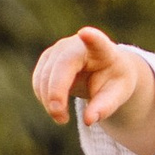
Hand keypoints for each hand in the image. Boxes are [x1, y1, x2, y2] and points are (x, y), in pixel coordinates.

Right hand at [31, 25, 154, 153]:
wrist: (105, 69)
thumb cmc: (113, 80)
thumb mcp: (117, 95)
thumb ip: (105, 107)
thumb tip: (89, 120)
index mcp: (102, 50)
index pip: (97, 42)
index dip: (92, 38)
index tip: (85, 33)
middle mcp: (77, 45)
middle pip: (61, 67)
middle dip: (56, 94)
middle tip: (62, 120)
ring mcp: (59, 49)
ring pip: (44, 76)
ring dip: (49, 101)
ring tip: (63, 119)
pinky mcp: (47, 58)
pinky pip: (38, 81)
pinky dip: (44, 98)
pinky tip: (57, 107)